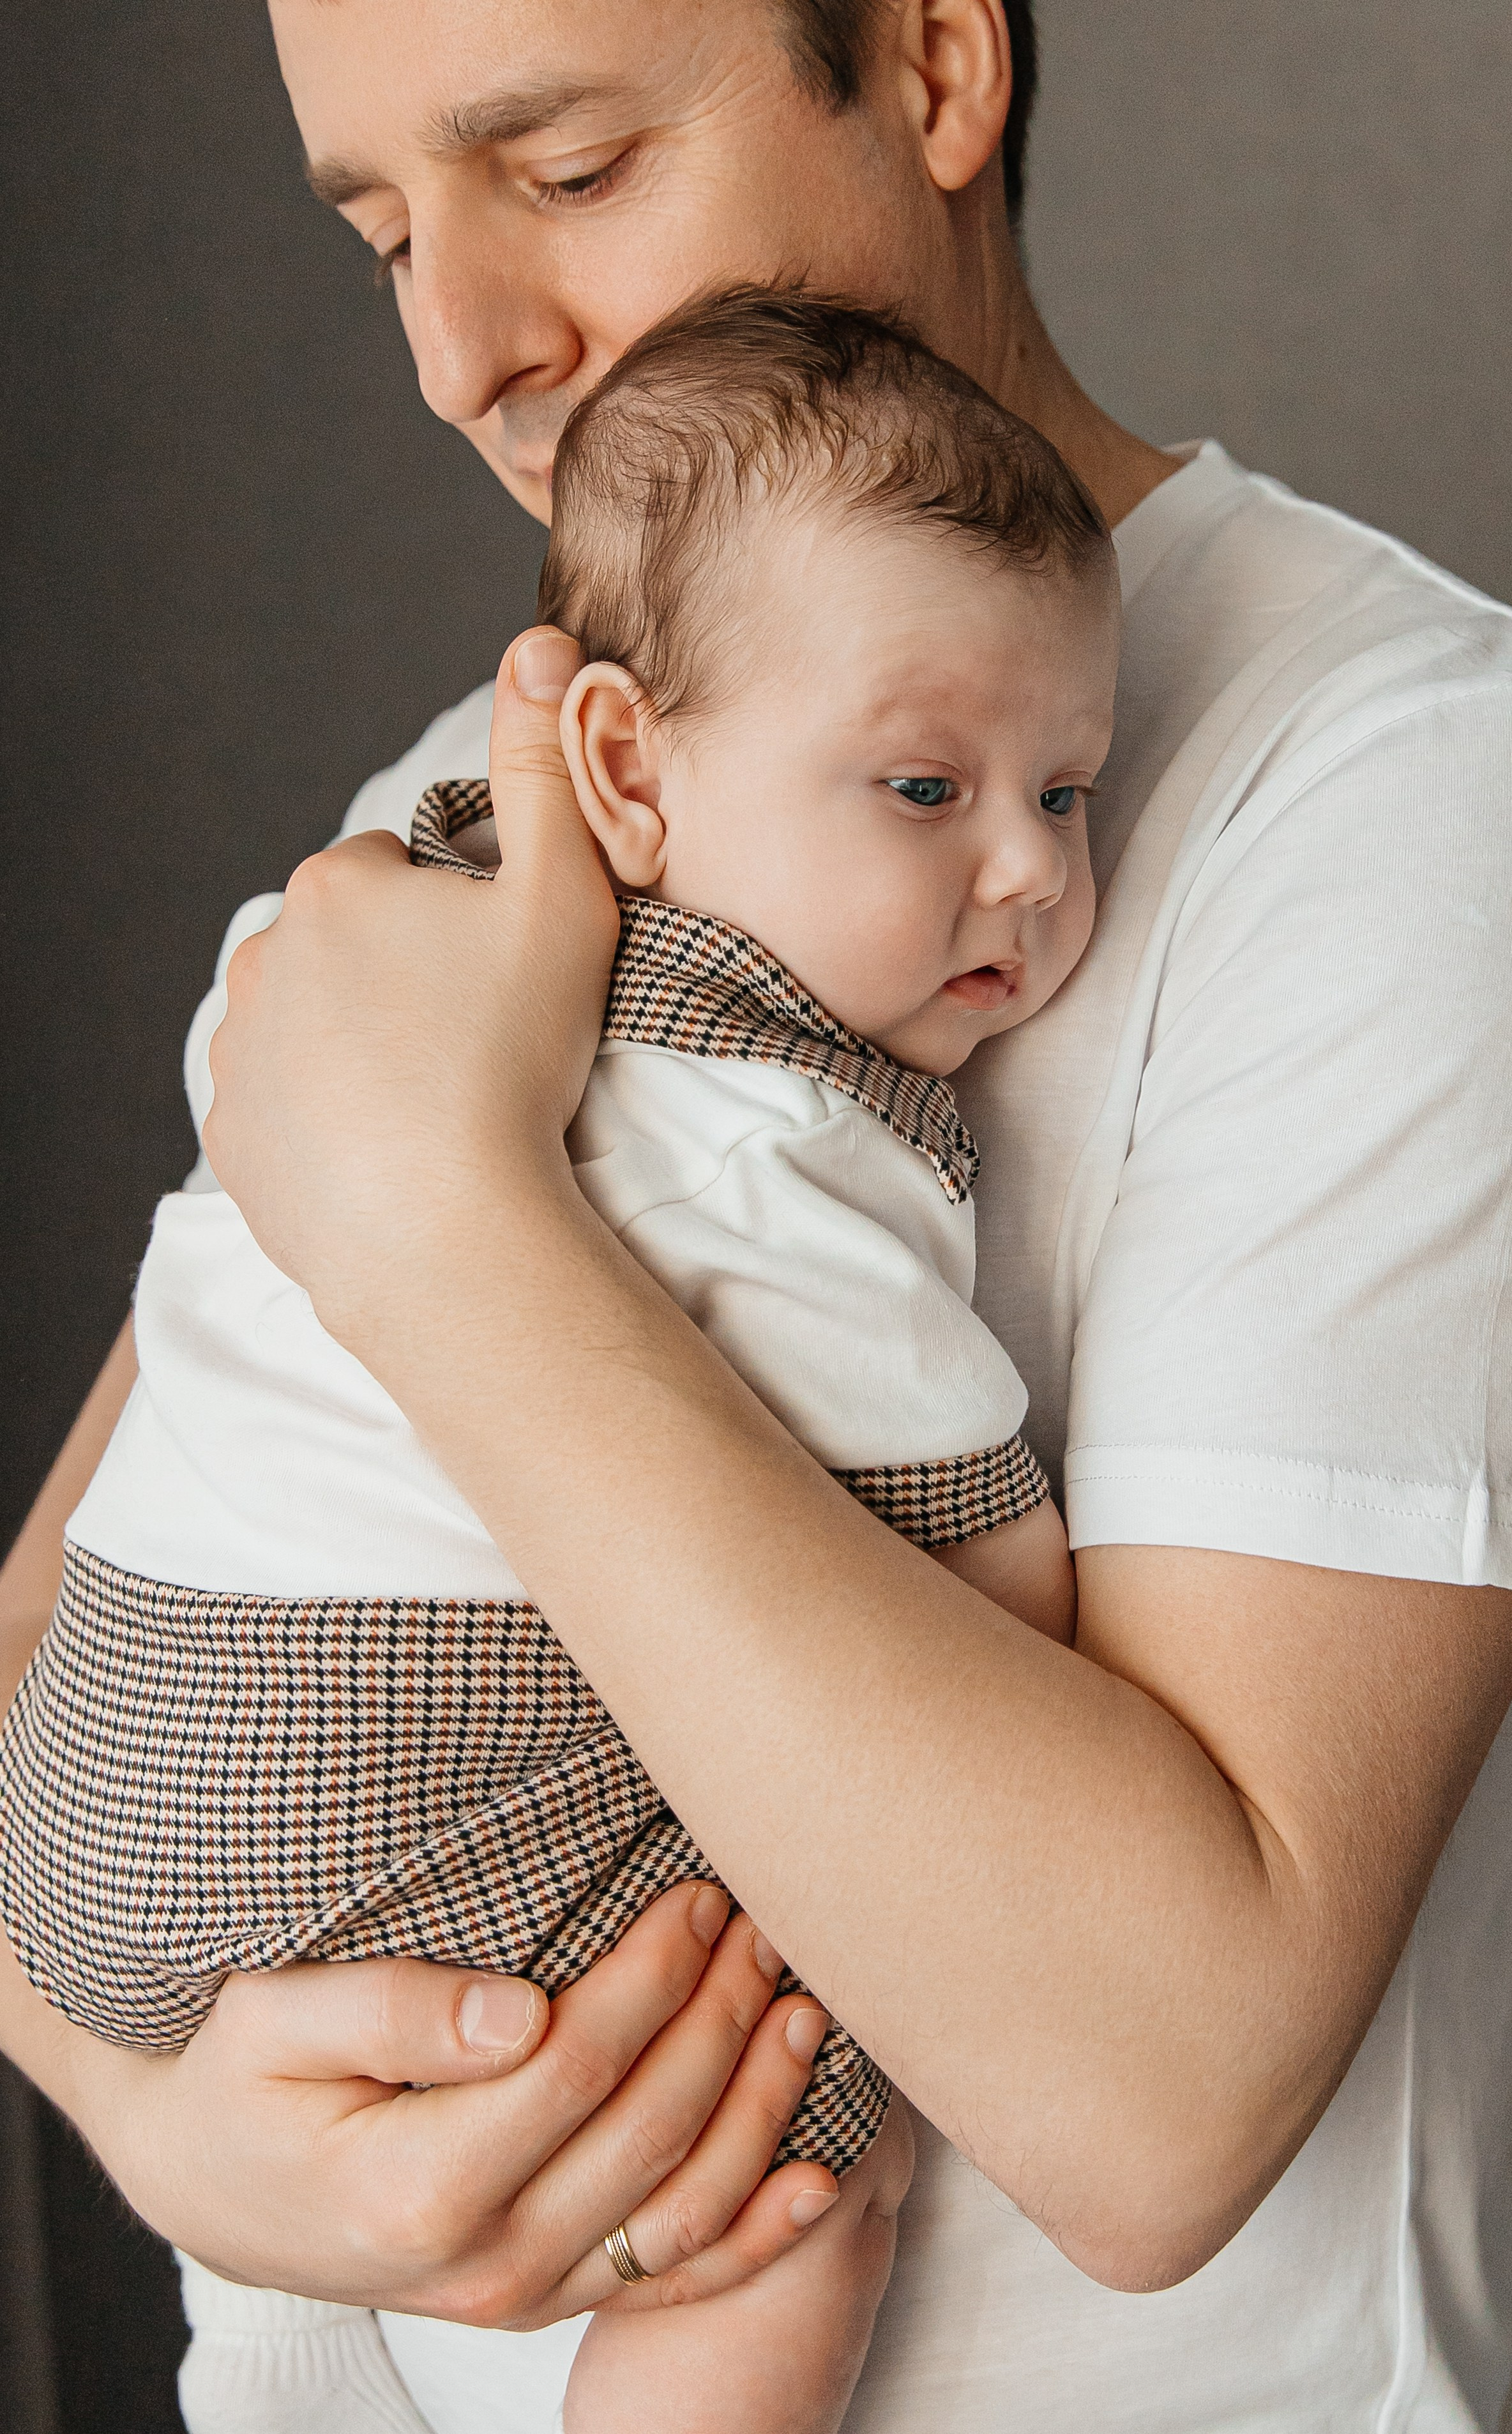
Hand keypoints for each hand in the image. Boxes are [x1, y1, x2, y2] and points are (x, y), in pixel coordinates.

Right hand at [56, 1886, 838, 2327]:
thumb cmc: (242, 2084)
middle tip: (763, 1922)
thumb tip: (518, 2011)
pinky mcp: (553, 2298)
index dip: (652, 1978)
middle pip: (647, 2128)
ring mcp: (525, 2293)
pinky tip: (821, 2177)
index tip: (699, 1896)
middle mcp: (485, 2259)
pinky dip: (758, 2231)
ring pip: (684, 2207)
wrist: (216, 2188)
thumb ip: (389, 2008)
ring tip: (805, 2008)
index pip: (577, 2066)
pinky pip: (675, 2276)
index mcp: (416, 2187)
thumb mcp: (271, 2022)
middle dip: (720, 2016)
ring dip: (761, 2108)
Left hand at [204, 628, 610, 1337]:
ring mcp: (238, 1050)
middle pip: (352, 947)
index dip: (464, 922)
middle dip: (406, 977)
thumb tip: (535, 642)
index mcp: (338, 884)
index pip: (405, 875)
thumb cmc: (513, 1057)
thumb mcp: (560, 895)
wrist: (448, 1226)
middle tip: (477, 1042)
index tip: (501, 977)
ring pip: (313, 1023)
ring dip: (363, 1043)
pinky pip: (286, 1107)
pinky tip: (390, 1150)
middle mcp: (265, 953)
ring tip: (436, 1099)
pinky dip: (330, 1119)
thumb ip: (543, 766)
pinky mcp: (233, 1137)